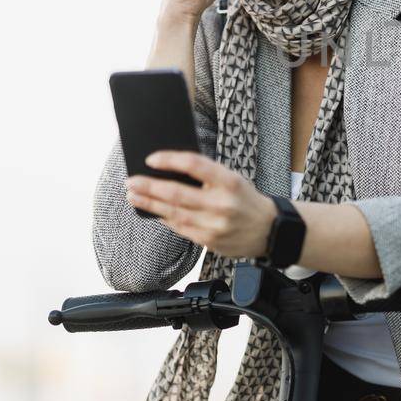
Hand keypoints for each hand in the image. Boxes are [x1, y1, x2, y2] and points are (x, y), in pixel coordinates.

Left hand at [124, 150, 277, 259]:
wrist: (270, 230)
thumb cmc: (246, 200)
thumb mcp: (233, 179)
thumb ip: (207, 176)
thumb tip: (169, 172)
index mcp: (229, 182)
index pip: (194, 165)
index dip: (170, 160)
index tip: (151, 159)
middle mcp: (221, 204)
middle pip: (176, 193)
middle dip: (149, 187)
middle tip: (131, 181)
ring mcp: (214, 225)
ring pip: (173, 213)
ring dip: (149, 204)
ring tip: (133, 196)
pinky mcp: (209, 241)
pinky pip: (180, 228)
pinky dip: (164, 219)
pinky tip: (154, 212)